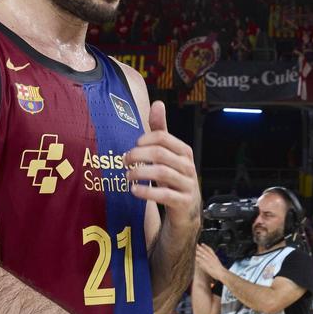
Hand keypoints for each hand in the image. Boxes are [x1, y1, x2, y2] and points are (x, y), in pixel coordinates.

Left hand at [125, 101, 200, 224]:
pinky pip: (163, 195)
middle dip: (138, 155)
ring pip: (161, 172)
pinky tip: (134, 190)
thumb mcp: (167, 154)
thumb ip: (161, 131)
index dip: (144, 140)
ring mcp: (187, 185)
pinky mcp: (182, 202)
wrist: (185, 210)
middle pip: (160, 153)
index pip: (163, 137)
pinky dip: (146, 191)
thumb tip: (157, 103)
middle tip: (125, 161)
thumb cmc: (173, 178)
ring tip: (127, 175)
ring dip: (139, 172)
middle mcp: (188, 166)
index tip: (134, 146)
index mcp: (184, 151)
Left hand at [195, 244, 226, 282]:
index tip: (202, 243)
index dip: (206, 246)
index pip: (210, 249)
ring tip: (193, 249)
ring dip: (197, 252)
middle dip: (200, 247)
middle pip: (204, 251)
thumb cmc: (220, 270)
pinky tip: (194, 257)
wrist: (222, 273)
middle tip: (196, 244)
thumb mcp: (217, 263)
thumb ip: (213, 260)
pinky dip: (197, 258)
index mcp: (214, 256)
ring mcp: (208, 260)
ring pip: (202, 255)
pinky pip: (200, 260)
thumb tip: (211, 259)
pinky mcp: (206, 264)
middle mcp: (211, 257)